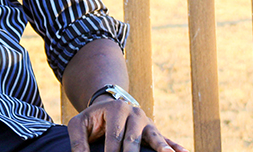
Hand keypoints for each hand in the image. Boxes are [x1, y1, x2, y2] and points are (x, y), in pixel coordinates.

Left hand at [67, 98, 187, 151]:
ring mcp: (147, 122)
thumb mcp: (79, 124)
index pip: (114, 137)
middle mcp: (134, 113)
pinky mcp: (154, 131)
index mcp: (116, 109)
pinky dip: (175, 147)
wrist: (109, 105)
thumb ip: (78, 142)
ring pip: (154, 137)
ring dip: (160, 148)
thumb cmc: (93, 119)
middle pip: (133, 140)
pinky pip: (166, 139)